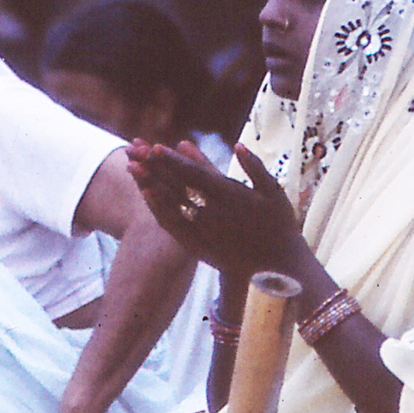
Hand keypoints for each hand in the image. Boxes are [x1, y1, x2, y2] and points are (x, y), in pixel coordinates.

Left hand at [126, 140, 300, 279]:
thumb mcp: (274, 192)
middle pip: (177, 187)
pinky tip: (147, 196)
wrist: (279, 267)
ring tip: (133, 169)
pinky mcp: (199, 247)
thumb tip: (238, 146)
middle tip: (135, 152)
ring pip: (171, 205)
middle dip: (154, 168)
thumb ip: (255, 167)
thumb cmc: (280, 225)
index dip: (173, 160)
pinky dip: (159, 210)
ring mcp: (204, 232)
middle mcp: (213, 214)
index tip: (155, 147)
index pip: (195, 174)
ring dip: (150, 185)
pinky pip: (174, 227)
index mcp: (231, 196)